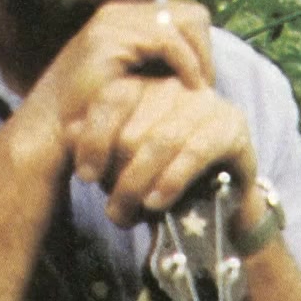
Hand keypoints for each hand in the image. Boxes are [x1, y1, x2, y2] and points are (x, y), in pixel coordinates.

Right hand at [19, 0, 213, 159]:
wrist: (53, 135)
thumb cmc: (96, 121)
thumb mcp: (136, 88)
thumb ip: (161, 71)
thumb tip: (205, 75)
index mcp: (125, 21)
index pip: (185, 16)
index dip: (201, 48)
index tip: (202, 85)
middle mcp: (118, 13)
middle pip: (191, 13)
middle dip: (205, 50)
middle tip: (204, 87)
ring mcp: (112, 22)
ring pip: (186, 21)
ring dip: (199, 58)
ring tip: (199, 90)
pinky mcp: (108, 37)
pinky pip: (168, 40)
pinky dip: (187, 64)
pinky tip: (189, 90)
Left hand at [68, 77, 257, 228]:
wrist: (222, 201)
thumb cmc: (164, 178)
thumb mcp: (125, 163)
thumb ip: (98, 144)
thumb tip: (69, 132)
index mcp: (144, 85)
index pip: (111, 100)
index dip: (94, 139)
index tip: (85, 177)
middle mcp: (174, 87)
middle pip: (133, 128)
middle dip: (118, 177)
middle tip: (114, 210)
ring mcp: (206, 103)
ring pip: (161, 142)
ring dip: (138, 185)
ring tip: (127, 215)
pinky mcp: (232, 127)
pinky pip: (194, 152)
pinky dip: (171, 180)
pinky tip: (157, 203)